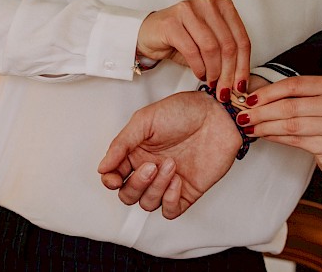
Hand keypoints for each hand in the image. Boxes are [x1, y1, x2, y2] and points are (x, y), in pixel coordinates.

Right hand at [97, 91, 240, 218]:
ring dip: (155, 188)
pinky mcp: (187, 191)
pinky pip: (170, 210)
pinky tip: (177, 181)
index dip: (110, 181)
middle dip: (136, 184)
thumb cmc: (186, 110)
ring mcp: (169, 181)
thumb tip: (103, 166)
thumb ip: (122, 143)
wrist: (219, 115)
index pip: (114, 177)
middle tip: (151, 166)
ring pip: (147, 203)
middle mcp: (151, 168)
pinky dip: (169, 201)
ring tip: (170, 165)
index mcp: (137, 152)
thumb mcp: (146, 119)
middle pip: (128, 194)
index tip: (113, 178)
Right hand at [136, 0, 250, 99]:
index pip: (241, 39)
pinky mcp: (172, 22)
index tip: (241, 84)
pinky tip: (200, 74)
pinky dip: (199, 67)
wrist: (151, 33)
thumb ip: (226, 55)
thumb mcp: (210, 44)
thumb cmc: (182, 38)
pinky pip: (192, 51)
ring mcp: (189, 10)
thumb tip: (240, 81)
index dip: (243, 65)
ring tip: (211, 81)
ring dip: (213, 71)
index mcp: (223, 6)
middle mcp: (208, 4)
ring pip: (211, 47)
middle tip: (225, 89)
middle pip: (228, 44)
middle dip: (228, 72)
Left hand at [242, 76, 321, 199]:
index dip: (268, 92)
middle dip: (261, 111)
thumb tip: (254, 96)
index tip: (249, 98)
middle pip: (290, 105)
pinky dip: (275, 137)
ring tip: (248, 126)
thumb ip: (293, 97)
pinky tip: (263, 135)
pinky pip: (295, 140)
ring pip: (290, 124)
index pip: (294, 85)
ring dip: (264, 125)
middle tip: (242, 115)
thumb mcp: (317, 103)